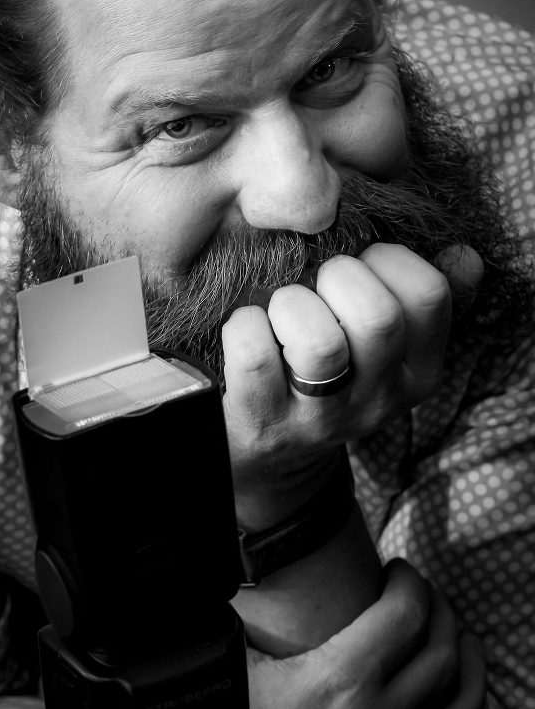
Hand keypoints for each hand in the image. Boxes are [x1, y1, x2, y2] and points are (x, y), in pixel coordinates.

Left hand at [222, 243, 482, 526]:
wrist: (269, 453)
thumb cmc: (328, 369)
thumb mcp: (386, 344)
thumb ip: (423, 295)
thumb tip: (464, 255)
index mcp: (417, 370)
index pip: (430, 294)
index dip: (388, 259)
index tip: (361, 265)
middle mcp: (377, 400)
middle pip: (378, 316)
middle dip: (338, 275)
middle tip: (317, 285)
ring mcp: (320, 418)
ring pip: (319, 342)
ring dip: (290, 304)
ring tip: (282, 311)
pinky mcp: (261, 423)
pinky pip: (255, 356)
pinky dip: (245, 326)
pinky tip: (249, 329)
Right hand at [247, 559, 487, 708]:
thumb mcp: (238, 663)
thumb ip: (244, 613)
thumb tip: (238, 570)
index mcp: (340, 682)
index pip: (405, 615)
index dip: (410, 581)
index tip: (396, 569)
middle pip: (441, 652)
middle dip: (441, 609)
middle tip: (423, 592)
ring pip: (462, 702)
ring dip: (468, 659)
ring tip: (458, 634)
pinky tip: (462, 692)